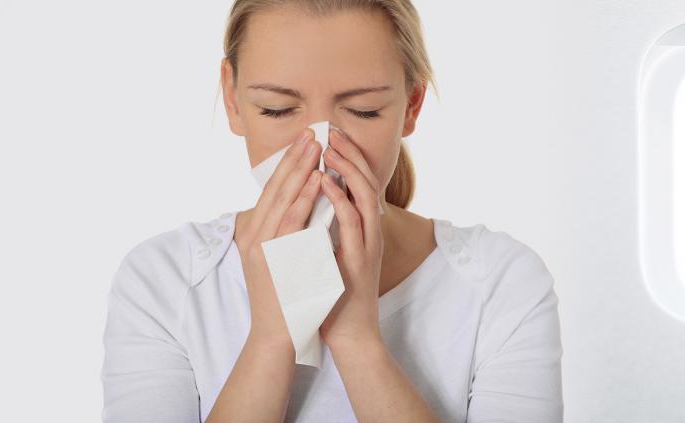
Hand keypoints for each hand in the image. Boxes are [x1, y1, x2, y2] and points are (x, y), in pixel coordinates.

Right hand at [235, 127, 326, 345]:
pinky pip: (291, 222)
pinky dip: (303, 199)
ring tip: (315, 147)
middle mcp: (253, 236)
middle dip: (294, 158)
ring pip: (281, 199)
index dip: (288, 165)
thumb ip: (282, 235)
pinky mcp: (273, 258)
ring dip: (299, 170)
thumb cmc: (284, 300)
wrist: (277, 335)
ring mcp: (261, 247)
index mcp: (254, 234)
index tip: (304, 142)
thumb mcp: (278, 260)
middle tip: (311, 133)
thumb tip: (297, 210)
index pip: (272, 192)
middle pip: (275, 189)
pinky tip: (316, 181)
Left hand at [317, 127, 385, 346]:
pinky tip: (326, 183)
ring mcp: (368, 246)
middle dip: (349, 154)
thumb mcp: (333, 256)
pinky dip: (340, 199)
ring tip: (330, 148)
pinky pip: (352, 224)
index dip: (348, 158)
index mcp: (364, 232)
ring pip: (365, 197)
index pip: (360, 185)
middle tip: (331, 130)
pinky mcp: (360, 261)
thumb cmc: (336, 298)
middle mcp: (371, 235)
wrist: (350, 335)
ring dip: (347, 170)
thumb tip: (314, 207)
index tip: (331, 136)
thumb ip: (330, 232)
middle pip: (366, 182)